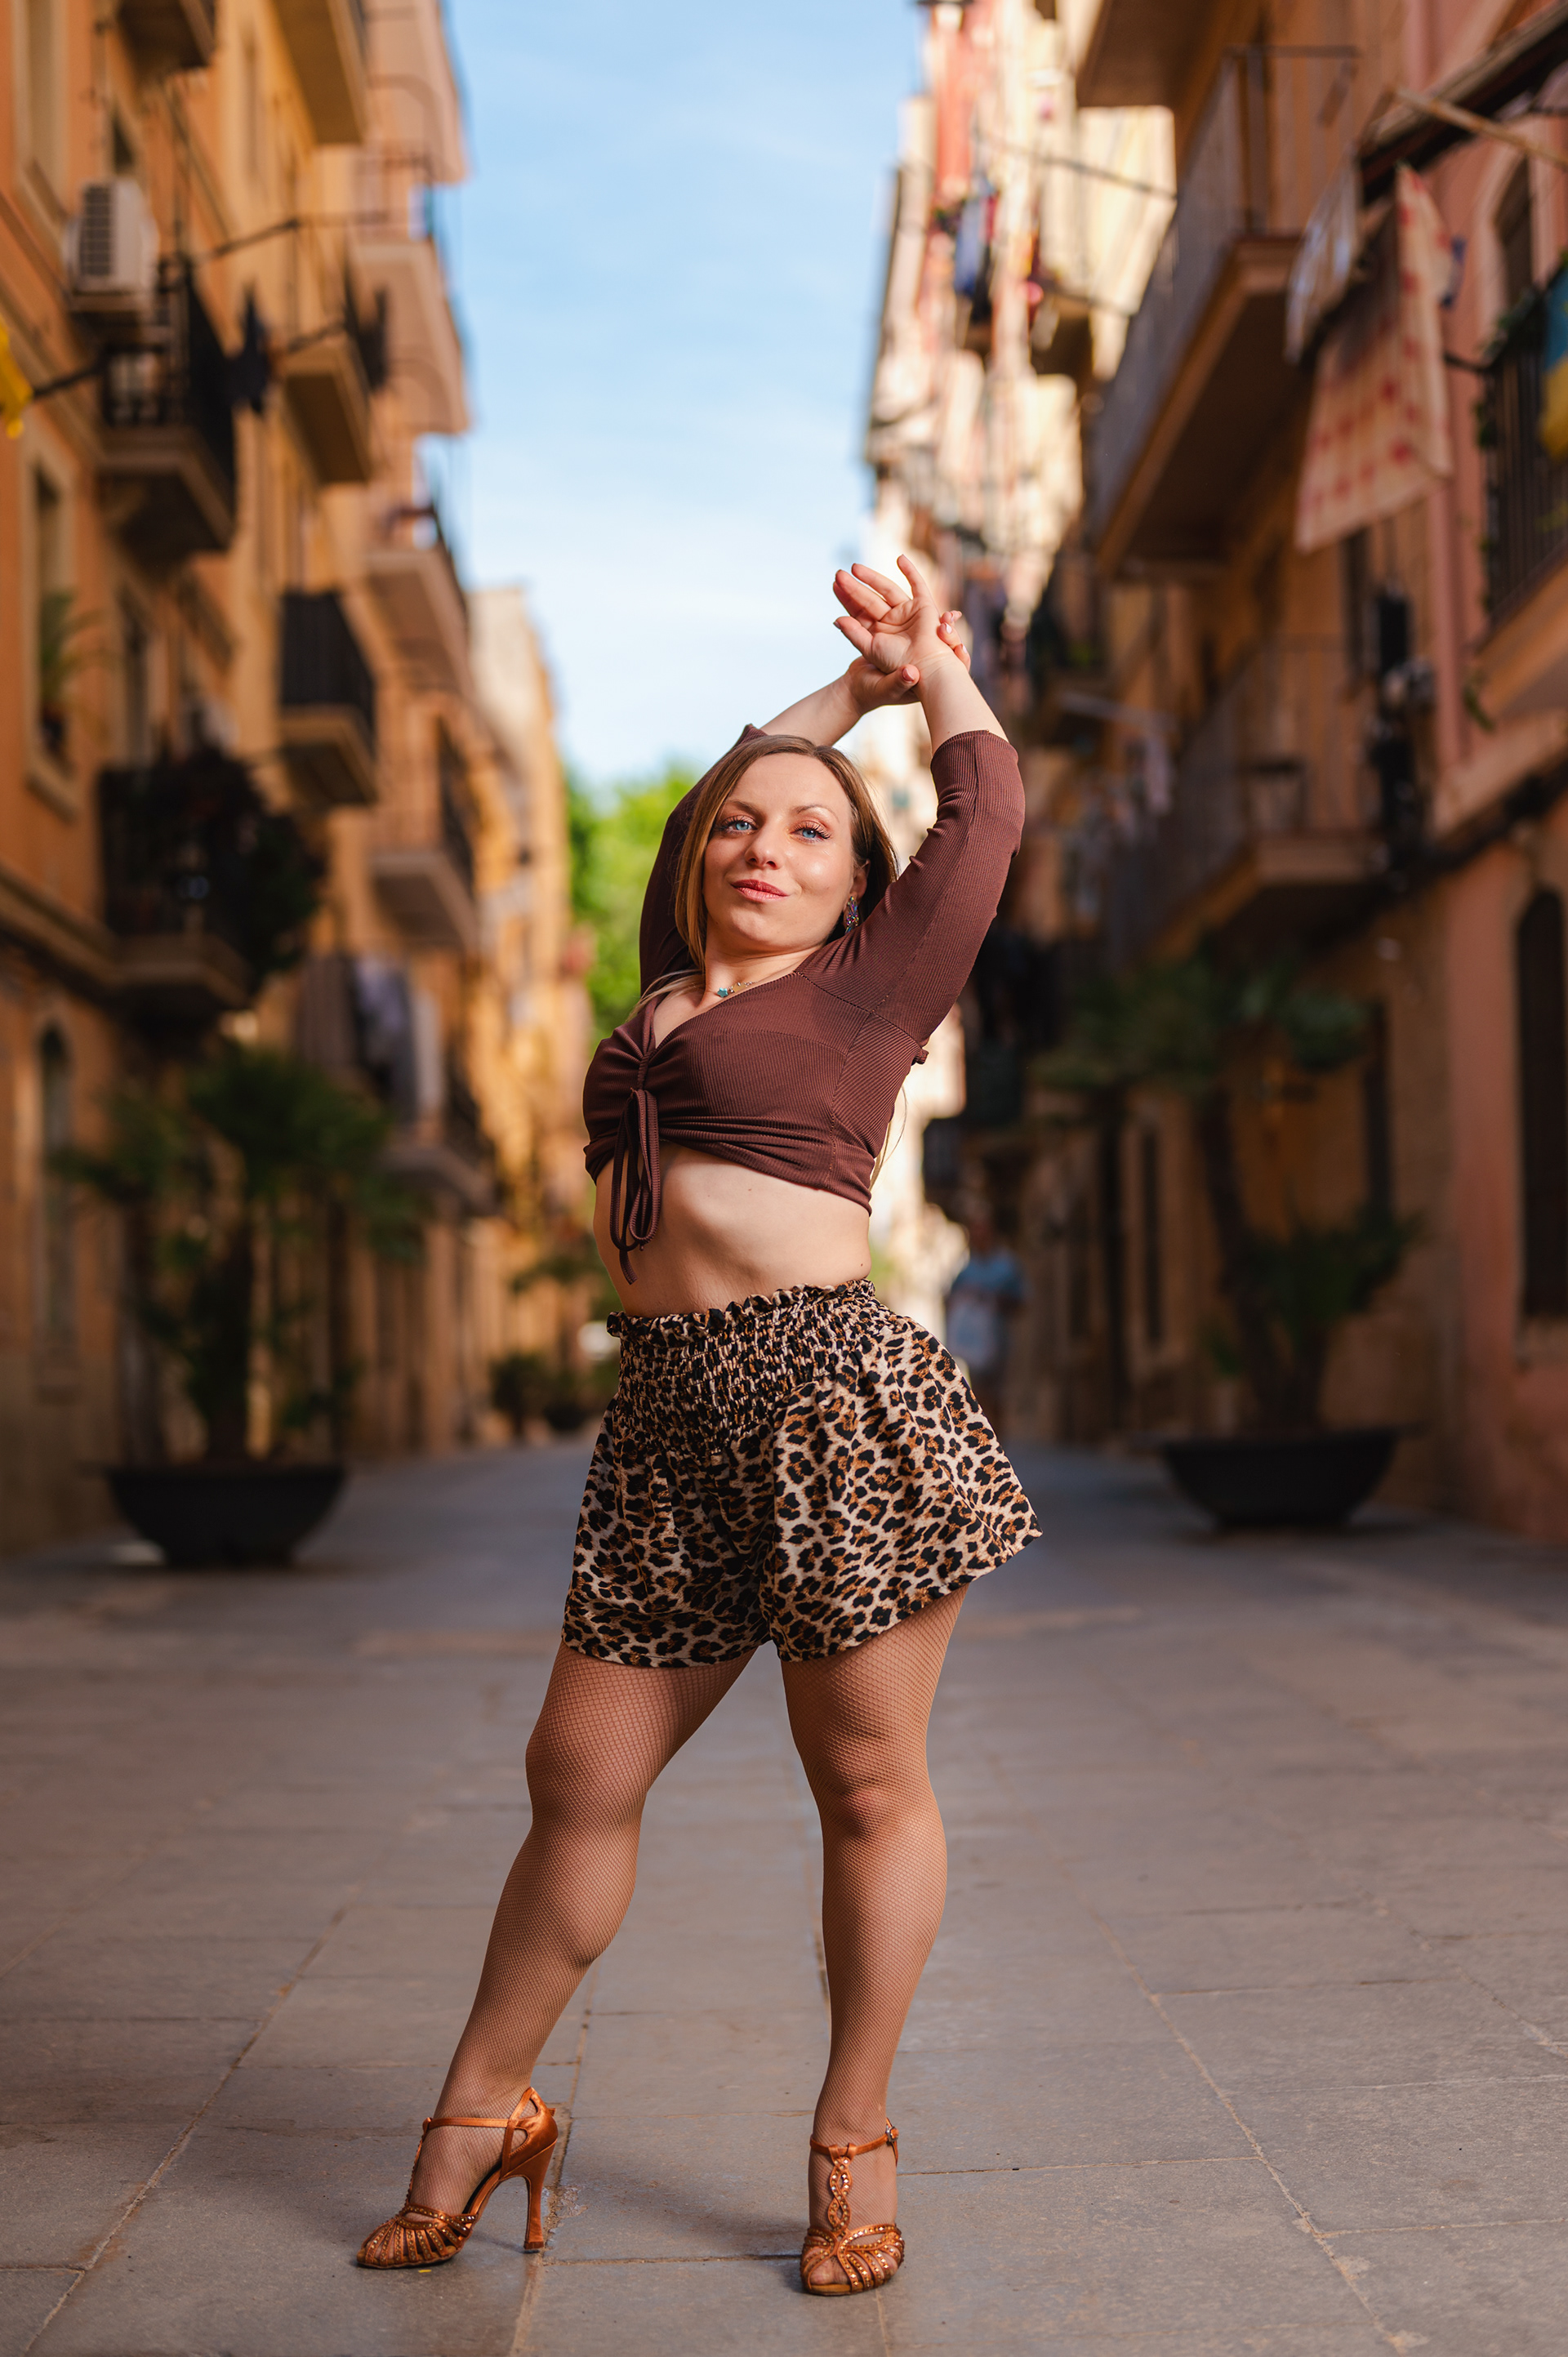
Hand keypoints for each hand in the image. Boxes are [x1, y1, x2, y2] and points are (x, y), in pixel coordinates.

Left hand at [833, 556, 959, 692]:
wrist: (924, 670)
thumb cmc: (897, 666)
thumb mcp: (870, 649)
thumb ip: (854, 634)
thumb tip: (837, 620)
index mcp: (878, 632)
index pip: (859, 611)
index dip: (846, 598)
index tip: (834, 584)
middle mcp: (891, 621)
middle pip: (869, 599)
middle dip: (854, 586)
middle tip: (838, 573)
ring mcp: (907, 613)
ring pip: (887, 589)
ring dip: (872, 577)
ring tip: (855, 567)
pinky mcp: (924, 607)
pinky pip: (917, 585)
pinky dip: (911, 572)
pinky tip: (900, 558)